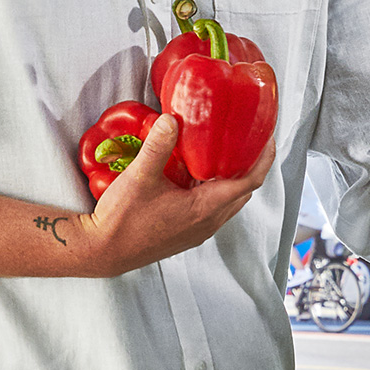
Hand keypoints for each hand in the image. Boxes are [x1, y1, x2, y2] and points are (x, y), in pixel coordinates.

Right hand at [72, 115, 275, 275]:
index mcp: (205, 208)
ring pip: (229, 201)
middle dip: (252, 164)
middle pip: (244, 190)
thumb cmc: (121, 219)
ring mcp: (199, 231)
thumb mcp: (139, 177)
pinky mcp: (187, 234)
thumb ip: (158, 146)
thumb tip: (171, 117)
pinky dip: (217, 189)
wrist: (102, 252)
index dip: (263, 158)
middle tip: (249, 138)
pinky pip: (214, 208)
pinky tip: (200, 173)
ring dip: (234, 177)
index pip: (250, 181)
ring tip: (227, 151)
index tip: (267, 136)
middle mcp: (208, 222)